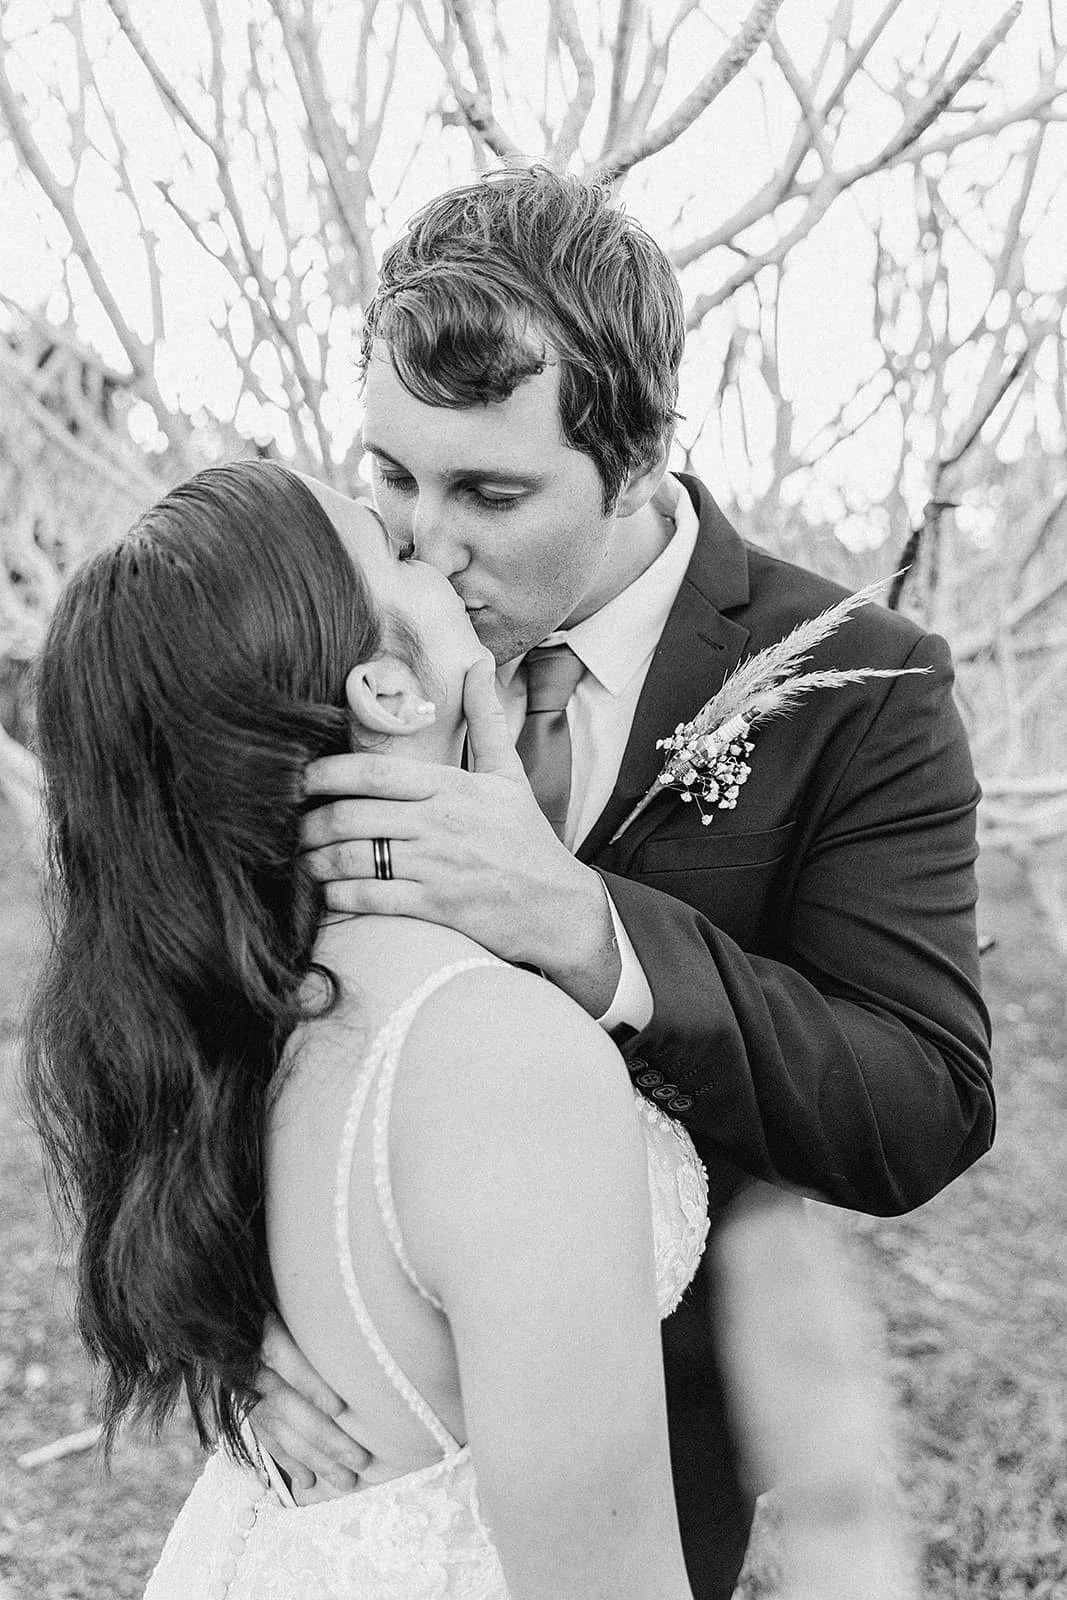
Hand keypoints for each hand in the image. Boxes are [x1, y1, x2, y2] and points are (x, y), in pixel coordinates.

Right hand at [251, 1313, 371, 1505]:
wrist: (233, 1316)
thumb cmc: (293, 1305)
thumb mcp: (297, 1304)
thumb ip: (320, 1320)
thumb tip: (366, 1321)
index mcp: (263, 1330)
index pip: (285, 1357)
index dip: (311, 1385)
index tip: (340, 1408)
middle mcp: (253, 1365)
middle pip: (288, 1405)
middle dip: (325, 1438)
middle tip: (360, 1460)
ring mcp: (248, 1392)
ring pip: (280, 1431)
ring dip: (314, 1459)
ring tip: (346, 1480)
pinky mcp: (247, 1410)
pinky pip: (267, 1440)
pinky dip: (289, 1462)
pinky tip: (309, 1481)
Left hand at [302, 658, 620, 1013]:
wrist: (560, 907)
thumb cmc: (526, 839)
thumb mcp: (509, 774)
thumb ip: (486, 718)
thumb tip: (481, 662)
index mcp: (452, 786)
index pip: (374, 773)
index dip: (325, 773)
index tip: (297, 776)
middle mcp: (441, 823)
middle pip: (352, 816)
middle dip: (308, 823)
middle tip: (287, 825)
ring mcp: (438, 867)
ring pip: (355, 859)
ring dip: (315, 862)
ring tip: (299, 861)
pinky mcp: (438, 907)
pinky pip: (372, 900)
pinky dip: (339, 897)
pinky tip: (326, 893)